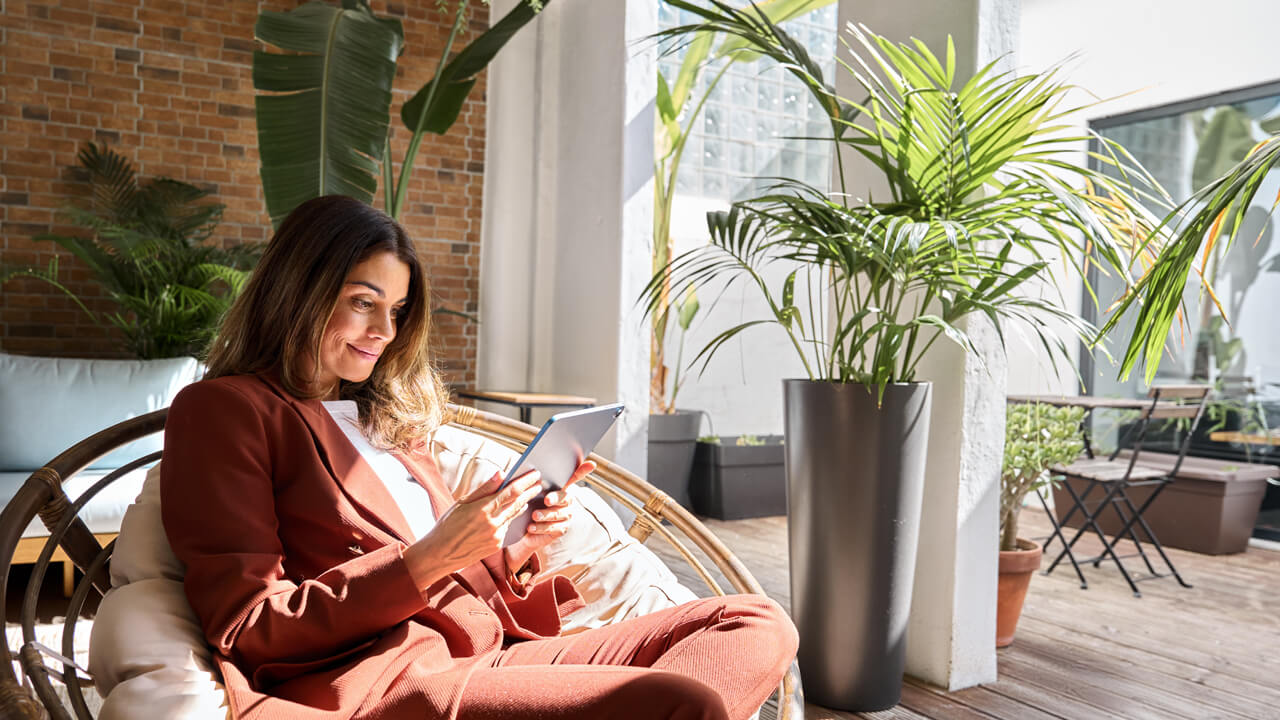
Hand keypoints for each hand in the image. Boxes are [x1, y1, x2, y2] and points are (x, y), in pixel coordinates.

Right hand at [402, 469, 543, 590]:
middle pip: (518, 503)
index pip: (511, 491)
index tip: (535, 473)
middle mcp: (492, 523)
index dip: (525, 481)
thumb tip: (501, 473)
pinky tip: (518, 510)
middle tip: (539, 482)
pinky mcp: (496, 546)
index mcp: (483, 509)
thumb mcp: (462, 502)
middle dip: (530, 491)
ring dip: (524, 503)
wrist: (440, 554)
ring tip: (531, 493)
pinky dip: (513, 517)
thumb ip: (484, 488)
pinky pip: (508, 528)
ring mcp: (496, 536)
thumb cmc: (447, 524)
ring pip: (514, 515)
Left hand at [505, 460, 595, 573]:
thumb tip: (502, 473)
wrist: (517, 531)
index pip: (574, 476)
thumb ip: (515, 484)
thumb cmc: (520, 507)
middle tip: (546, 499)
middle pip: (566, 497)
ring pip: (559, 514)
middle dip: (556, 497)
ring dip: (546, 515)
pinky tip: (531, 527)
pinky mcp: (561, 529)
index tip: (591, 464)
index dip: (583, 470)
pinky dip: (542, 527)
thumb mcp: (518, 493)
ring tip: (534, 516)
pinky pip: (554, 528)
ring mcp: (565, 515)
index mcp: (558, 487)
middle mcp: (565, 500)